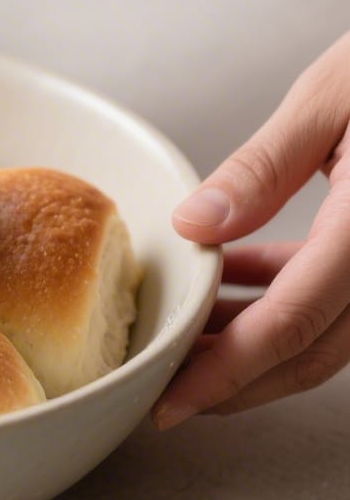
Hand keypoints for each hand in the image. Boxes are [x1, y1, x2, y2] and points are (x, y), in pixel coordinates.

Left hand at [154, 29, 349, 428]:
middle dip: (232, 379)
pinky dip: (279, 302)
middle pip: (311, 353)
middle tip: (165, 386)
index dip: (225, 373)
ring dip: (250, 342)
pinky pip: (335, 297)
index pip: (293, 325)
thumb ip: (262, 169)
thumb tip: (194, 226)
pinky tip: (229, 285)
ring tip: (181, 331)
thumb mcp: (330, 98)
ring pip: (323, 334)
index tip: (172, 401)